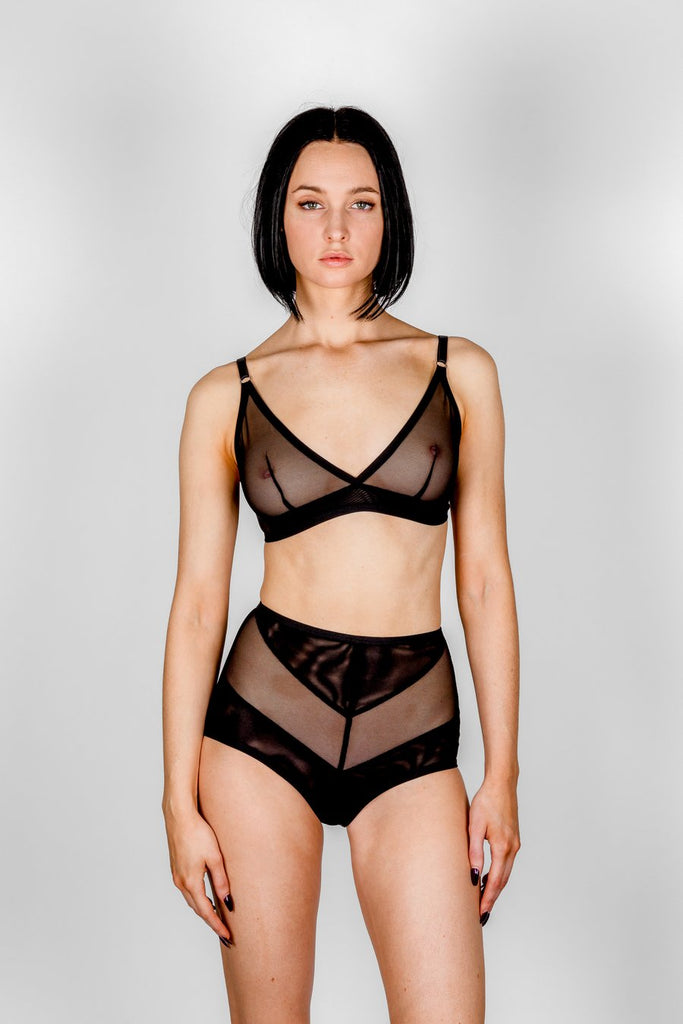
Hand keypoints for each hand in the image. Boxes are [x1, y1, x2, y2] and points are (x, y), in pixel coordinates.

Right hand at [163, 804, 234, 946]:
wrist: (179, 816)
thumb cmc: (198, 833)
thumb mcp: (215, 857)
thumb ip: (221, 881)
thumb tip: (228, 901)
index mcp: (191, 882)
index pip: (206, 912)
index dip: (217, 925)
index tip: (227, 937)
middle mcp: (181, 882)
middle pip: (197, 909)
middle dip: (210, 921)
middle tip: (225, 932)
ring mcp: (176, 875)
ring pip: (191, 900)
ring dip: (203, 910)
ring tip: (217, 917)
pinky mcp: (176, 868)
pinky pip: (187, 890)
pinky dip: (197, 898)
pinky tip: (204, 896)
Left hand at [468, 777, 520, 923]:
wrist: (501, 784)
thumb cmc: (486, 801)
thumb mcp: (474, 826)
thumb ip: (474, 851)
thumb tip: (473, 875)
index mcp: (502, 846)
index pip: (495, 881)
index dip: (487, 899)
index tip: (480, 913)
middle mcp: (512, 848)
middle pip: (503, 881)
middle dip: (492, 899)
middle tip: (481, 915)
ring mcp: (515, 844)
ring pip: (506, 873)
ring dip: (495, 888)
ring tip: (483, 902)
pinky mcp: (513, 840)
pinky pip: (506, 864)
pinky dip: (499, 875)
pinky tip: (489, 879)